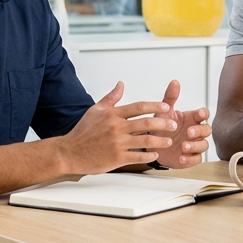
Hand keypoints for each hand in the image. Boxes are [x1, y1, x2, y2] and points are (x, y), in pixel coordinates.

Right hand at [61, 82, 177, 173]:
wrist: (69, 152)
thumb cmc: (82, 132)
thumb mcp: (95, 110)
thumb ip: (111, 97)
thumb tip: (121, 84)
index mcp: (112, 114)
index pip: (139, 107)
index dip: (155, 106)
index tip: (165, 108)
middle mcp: (116, 128)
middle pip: (146, 123)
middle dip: (163, 123)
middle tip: (173, 124)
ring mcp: (117, 143)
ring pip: (146, 141)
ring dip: (160, 141)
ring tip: (168, 140)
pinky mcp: (117, 158)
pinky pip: (138, 156)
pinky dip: (149, 155)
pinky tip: (155, 154)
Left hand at [145, 80, 212, 168]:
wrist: (152, 145)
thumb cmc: (161, 126)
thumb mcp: (164, 111)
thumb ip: (170, 97)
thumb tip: (174, 82)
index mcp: (192, 119)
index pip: (204, 114)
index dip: (204, 114)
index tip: (199, 114)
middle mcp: (196, 132)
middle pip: (208, 130)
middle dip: (200, 131)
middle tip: (189, 132)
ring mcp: (194, 145)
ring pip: (204, 145)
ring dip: (195, 145)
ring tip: (183, 146)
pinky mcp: (191, 158)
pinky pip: (196, 159)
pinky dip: (190, 159)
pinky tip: (182, 158)